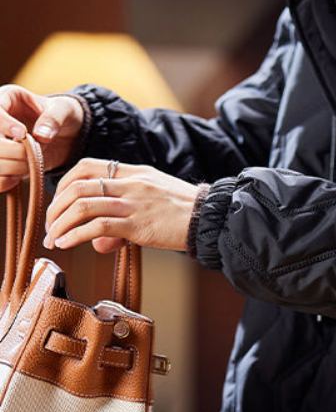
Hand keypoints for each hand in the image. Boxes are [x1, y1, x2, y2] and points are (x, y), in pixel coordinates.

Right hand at [0, 84, 83, 192]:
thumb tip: (41, 136)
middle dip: (9, 149)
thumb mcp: (63, 110)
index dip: (4, 124)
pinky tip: (19, 177)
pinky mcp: (2, 162)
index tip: (22, 133)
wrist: (67, 134)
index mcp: (6, 98)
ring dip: (9, 166)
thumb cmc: (64, 115)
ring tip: (30, 164)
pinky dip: (5, 181)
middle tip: (29, 153)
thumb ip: (53, 119)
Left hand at [43, 157, 202, 254]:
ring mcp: (133, 203)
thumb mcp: (152, 202)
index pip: (86, 168)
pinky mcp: (138, 224)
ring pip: (82, 205)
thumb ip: (124, 215)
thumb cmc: (184, 213)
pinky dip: (75, 235)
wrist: (209, 218)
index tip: (58, 203)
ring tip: (53, 239)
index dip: (64, 184)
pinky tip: (67, 243)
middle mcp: (129, 183)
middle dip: (55, 207)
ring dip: (60, 223)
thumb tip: (98, 242)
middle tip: (49, 226)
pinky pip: (97, 226)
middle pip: (77, 186)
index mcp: (133, 172)